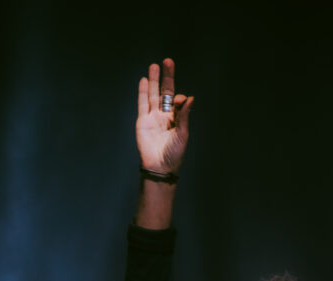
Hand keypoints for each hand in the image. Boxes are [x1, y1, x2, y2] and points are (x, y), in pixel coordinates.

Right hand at [136, 58, 193, 173]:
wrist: (159, 167)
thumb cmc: (174, 154)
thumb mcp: (183, 134)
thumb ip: (184, 116)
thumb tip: (190, 98)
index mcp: (176, 118)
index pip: (177, 101)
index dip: (179, 98)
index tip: (180, 100)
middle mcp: (164, 115)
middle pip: (165, 92)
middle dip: (166, 77)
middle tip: (168, 61)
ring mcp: (153, 117)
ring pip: (153, 94)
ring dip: (154, 80)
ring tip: (154, 65)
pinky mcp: (142, 121)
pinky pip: (142, 103)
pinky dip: (143, 92)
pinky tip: (144, 80)